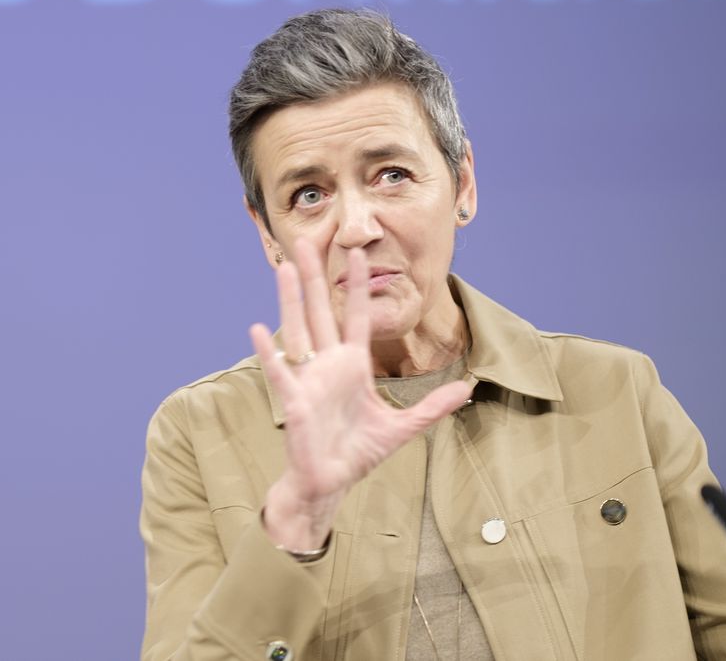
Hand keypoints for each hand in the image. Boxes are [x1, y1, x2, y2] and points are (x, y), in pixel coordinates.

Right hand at [250, 240, 471, 550]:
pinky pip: (281, 373)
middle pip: (319, 311)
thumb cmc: (357, 452)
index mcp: (351, 365)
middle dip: (313, 276)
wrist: (328, 482)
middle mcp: (327, 365)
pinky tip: (259, 329)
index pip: (354, 317)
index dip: (355, 285)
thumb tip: (466, 390)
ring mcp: (309, 380)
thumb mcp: (401, 428)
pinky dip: (270, 353)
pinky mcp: (295, 402)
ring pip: (298, 330)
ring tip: (281, 268)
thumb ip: (431, 408)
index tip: (357, 253)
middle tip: (304, 241)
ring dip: (290, 299)